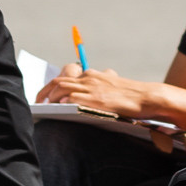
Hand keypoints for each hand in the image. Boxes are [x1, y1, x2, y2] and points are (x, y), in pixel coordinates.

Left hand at [39, 64, 166, 120]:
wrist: (147, 97)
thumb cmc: (131, 95)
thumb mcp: (113, 85)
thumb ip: (99, 88)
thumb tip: (79, 98)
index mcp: (93, 75)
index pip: (66, 75)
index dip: (52, 84)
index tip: (45, 94)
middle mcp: (90, 78)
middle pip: (59, 81)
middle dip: (45, 91)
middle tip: (39, 101)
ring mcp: (92, 89)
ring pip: (62, 88)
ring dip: (50, 97)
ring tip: (45, 107)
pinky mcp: (96, 100)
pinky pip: (73, 99)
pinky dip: (63, 103)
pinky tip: (59, 110)